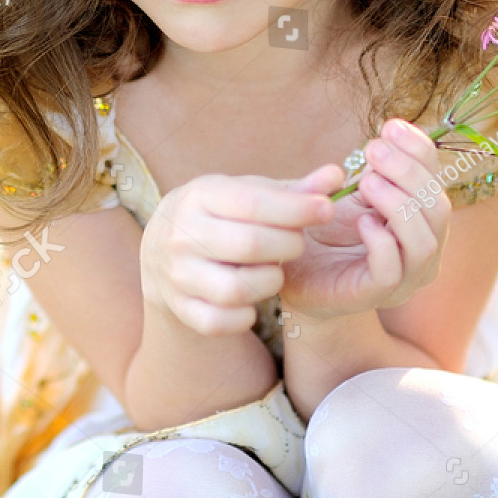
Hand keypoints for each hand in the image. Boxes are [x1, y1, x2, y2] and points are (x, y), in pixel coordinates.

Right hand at [139, 171, 333, 335]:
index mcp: (200, 195)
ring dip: (269, 282)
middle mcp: (181, 234)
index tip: (327, 209)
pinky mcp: (180, 309)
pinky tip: (252, 300)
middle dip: (288, 246)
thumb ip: (295, 189)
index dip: (296, 207)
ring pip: (237, 289)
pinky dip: (246, 316)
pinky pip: (221, 322)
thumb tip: (338, 176)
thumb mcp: (250, 193)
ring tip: (273, 271)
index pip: (253, 202)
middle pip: (250, 245)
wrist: (160, 252)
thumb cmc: (222, 216)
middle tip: (297, 244)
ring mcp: (177, 275)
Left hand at [279, 118, 451, 321]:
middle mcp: (422, 247)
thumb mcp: (348, 192)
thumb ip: (368, 170)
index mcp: (421, 217)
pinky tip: (361, 222)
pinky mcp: (376, 294)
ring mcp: (404, 276)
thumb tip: (383, 140)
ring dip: (399, 205)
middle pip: (438, 208)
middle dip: (409, 173)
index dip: (420, 149)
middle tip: (373, 150)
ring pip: (425, 241)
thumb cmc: (324, 232)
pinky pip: (392, 269)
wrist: (294, 275)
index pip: (437, 179)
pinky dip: (381, 241)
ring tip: (366, 183)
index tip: (390, 126)